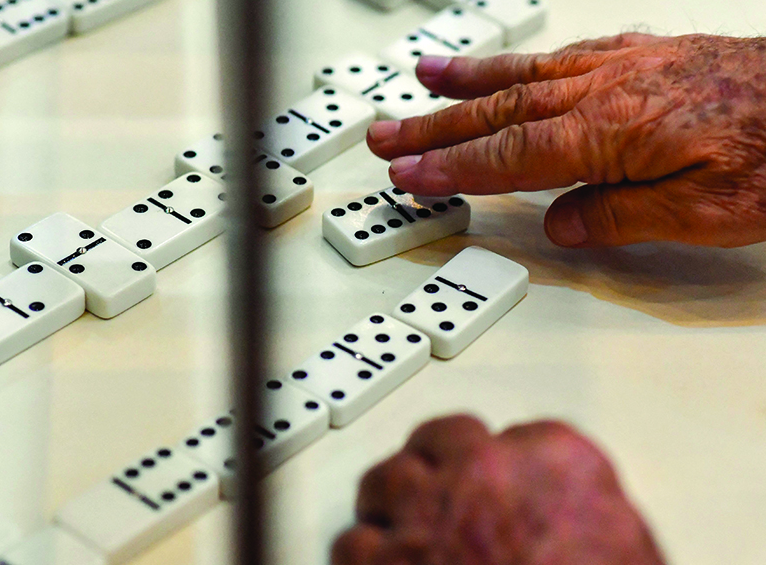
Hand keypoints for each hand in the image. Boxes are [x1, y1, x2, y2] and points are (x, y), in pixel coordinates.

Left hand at [332, 415, 664, 564]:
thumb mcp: (633, 549)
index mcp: (559, 465)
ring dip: (392, 502)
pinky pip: (354, 542)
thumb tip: (570, 518)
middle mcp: (487, 472)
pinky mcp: (386, 559)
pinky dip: (363, 555)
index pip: (526, 436)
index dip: (507, 460)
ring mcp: (430, 511)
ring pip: (387, 479)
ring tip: (399, 524)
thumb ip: (594, 512)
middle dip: (439, 463)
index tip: (500, 474)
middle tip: (441, 489)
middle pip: (444, 439)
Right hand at [365, 33, 765, 247]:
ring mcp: (624, 65)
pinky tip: (509, 67)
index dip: (451, 168)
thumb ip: (621, 216)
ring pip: (525, 74)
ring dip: (468, 82)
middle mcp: (606, 89)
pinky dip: (524, 62)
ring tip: (425, 80)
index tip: (406, 173)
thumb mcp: (705, 212)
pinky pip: (565, 54)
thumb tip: (560, 224)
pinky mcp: (645, 55)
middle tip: (386, 133)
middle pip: (500, 111)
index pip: (509, 156)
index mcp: (610, 131)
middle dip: (436, 125)